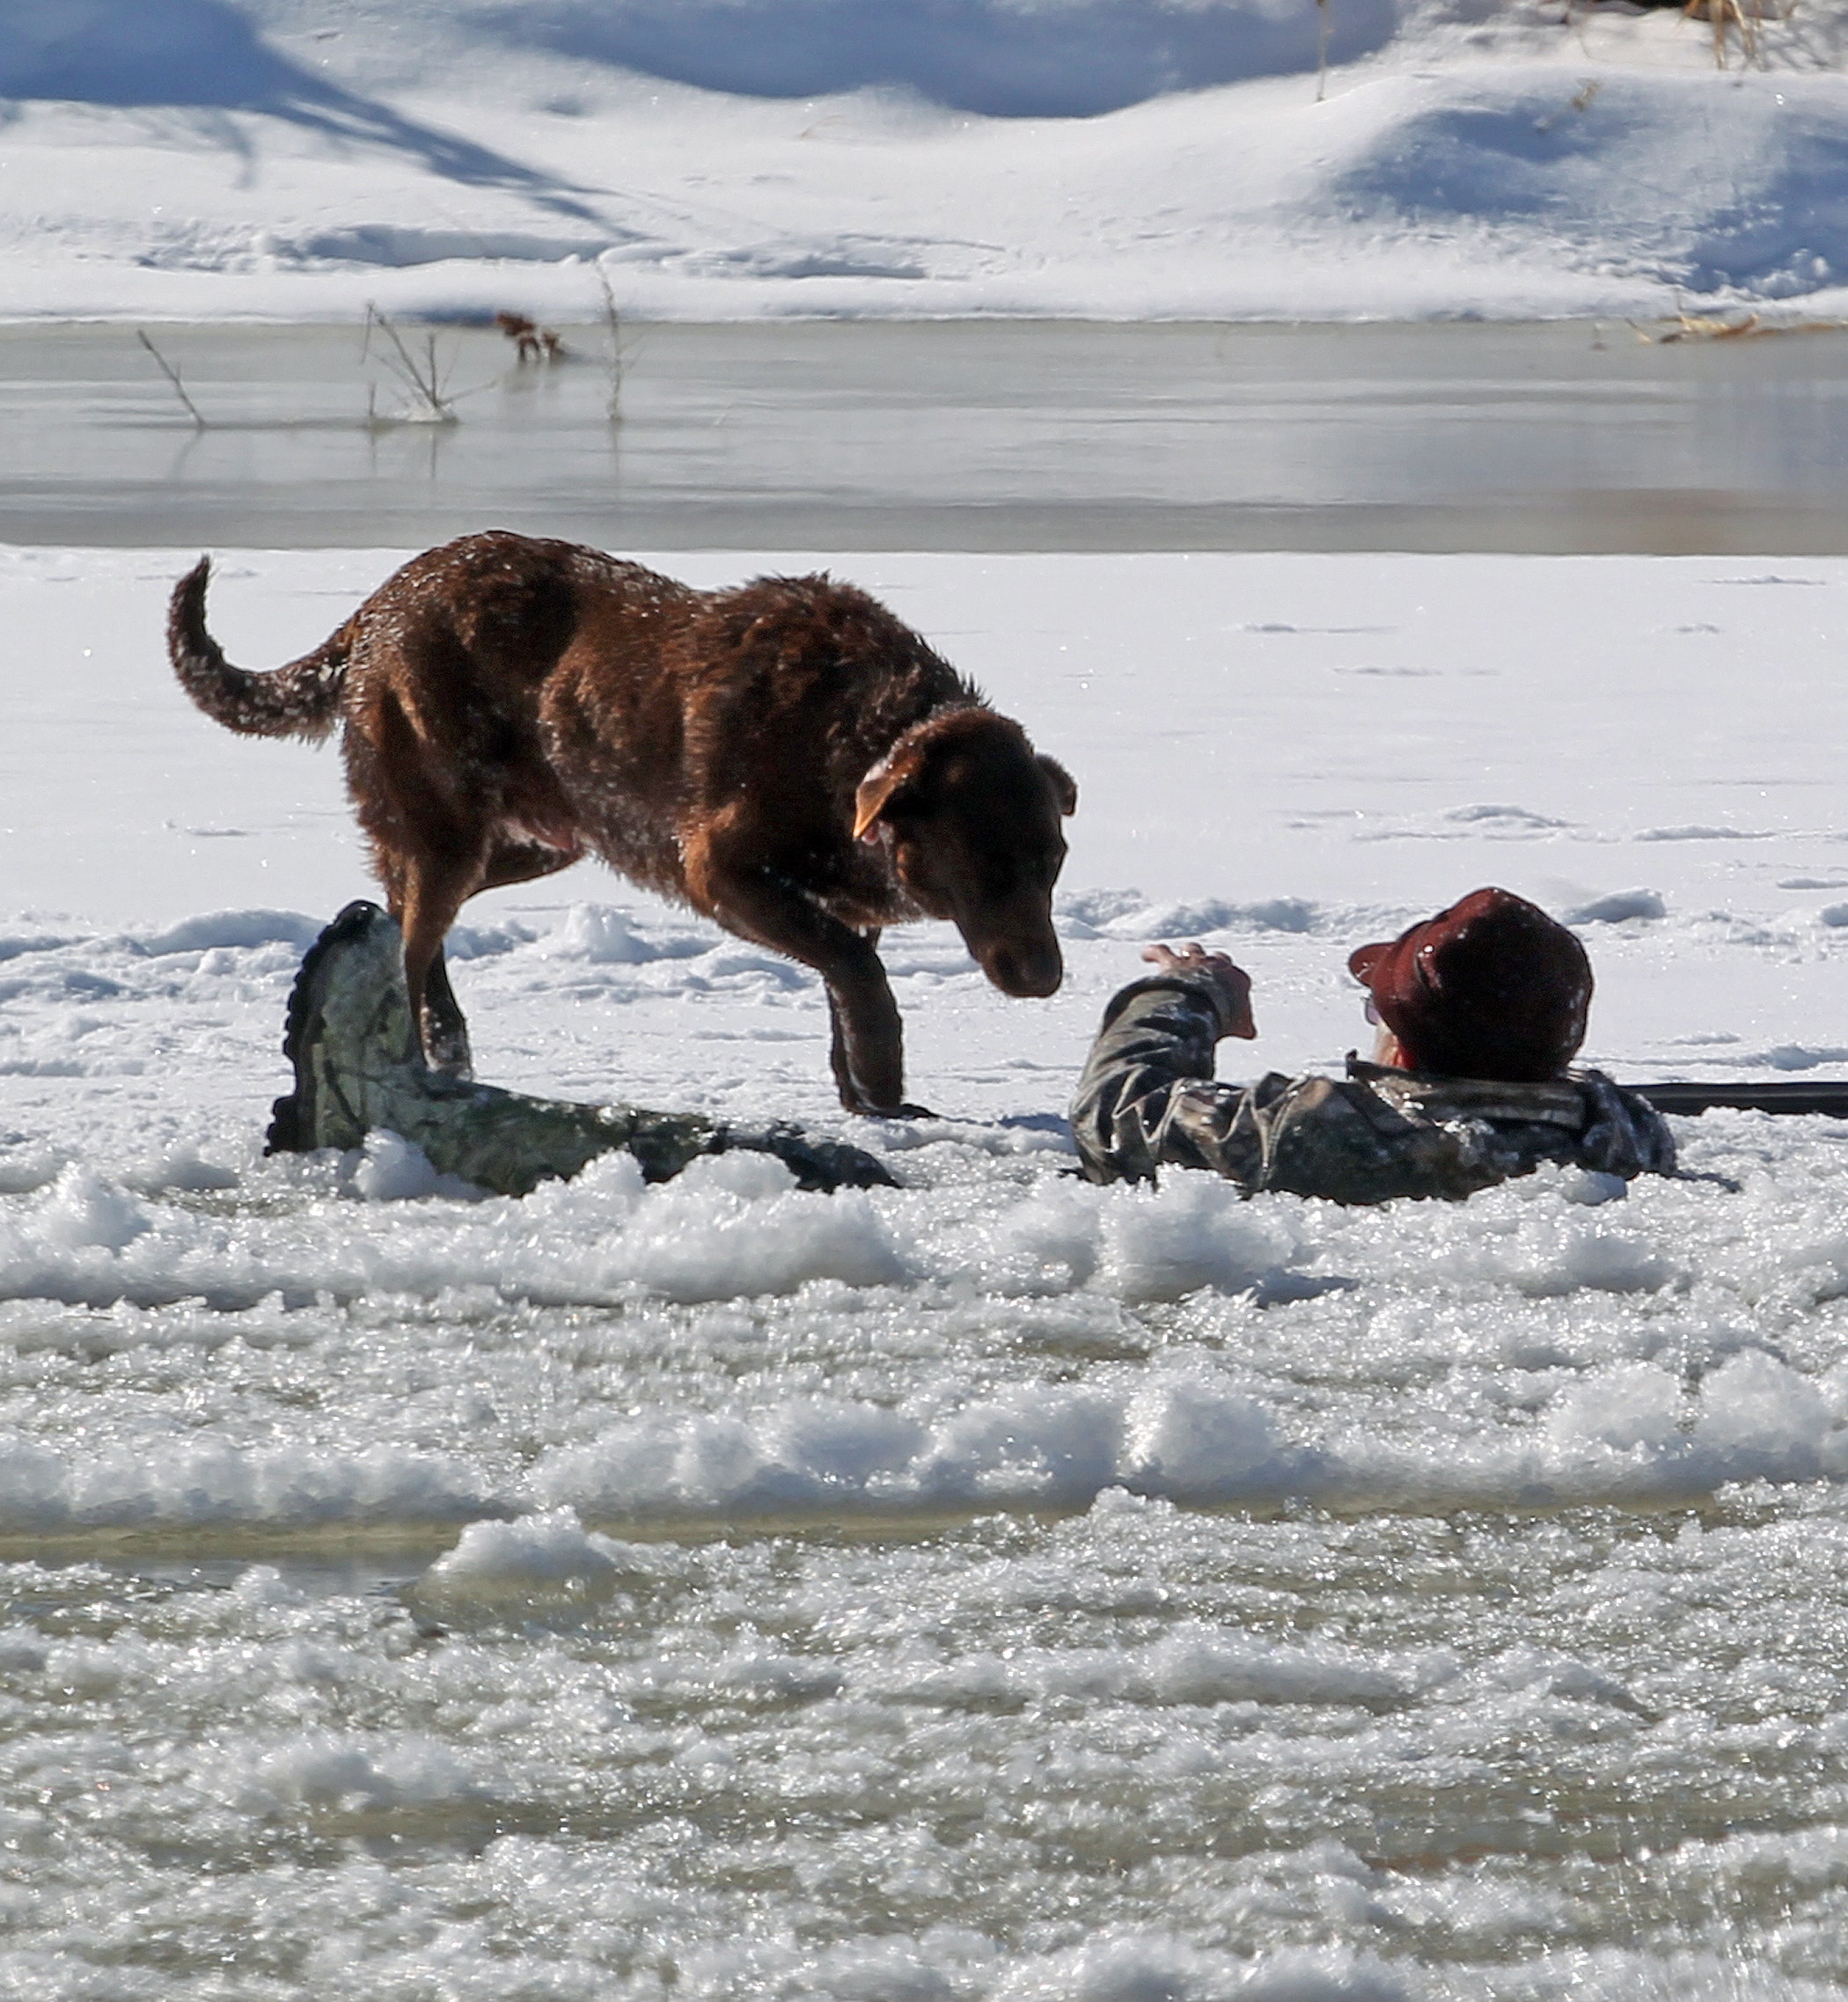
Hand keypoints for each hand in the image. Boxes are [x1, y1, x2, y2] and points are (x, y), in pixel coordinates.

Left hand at [1141, 942, 1256, 1039]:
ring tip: (1179, 957)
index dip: (1236, 984)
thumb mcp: (1238, 1024)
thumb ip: (1242, 1026)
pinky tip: (1146, 956)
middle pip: (1218, 958)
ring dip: (1187, 953)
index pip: (1240, 978)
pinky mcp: (1172, 961)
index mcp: (1236, 978)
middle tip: (1208, 969)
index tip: (1232, 990)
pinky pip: (1160, 951)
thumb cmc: (1223, 1016)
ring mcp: (1193, 961)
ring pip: (1192, 949)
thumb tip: (1250, 1034)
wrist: (1200, 1004)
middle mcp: (1216, 964)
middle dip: (1214, 963)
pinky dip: (1152, 953)